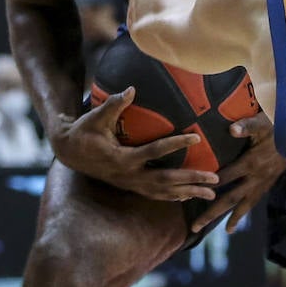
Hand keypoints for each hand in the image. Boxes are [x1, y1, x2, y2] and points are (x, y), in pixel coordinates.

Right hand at [52, 87, 218, 201]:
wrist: (69, 152)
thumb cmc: (83, 132)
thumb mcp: (95, 117)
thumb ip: (113, 104)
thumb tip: (130, 89)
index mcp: (123, 159)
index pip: (155, 151)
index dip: (176, 143)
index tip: (196, 136)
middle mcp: (129, 176)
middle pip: (166, 181)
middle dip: (192, 180)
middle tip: (216, 177)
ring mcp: (130, 184)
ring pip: (164, 193)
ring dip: (188, 193)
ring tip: (211, 193)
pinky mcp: (130, 186)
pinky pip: (156, 195)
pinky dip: (174, 196)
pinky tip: (188, 196)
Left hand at [190, 111, 285, 233]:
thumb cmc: (277, 128)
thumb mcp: (262, 124)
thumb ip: (247, 126)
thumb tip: (232, 129)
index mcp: (251, 163)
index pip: (225, 177)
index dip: (209, 184)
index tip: (191, 194)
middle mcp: (255, 178)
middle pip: (230, 200)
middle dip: (211, 214)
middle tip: (195, 227)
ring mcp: (261, 185)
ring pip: (241, 206)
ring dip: (226, 219)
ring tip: (214, 231)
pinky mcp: (265, 186)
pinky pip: (250, 204)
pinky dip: (240, 215)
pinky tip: (231, 226)